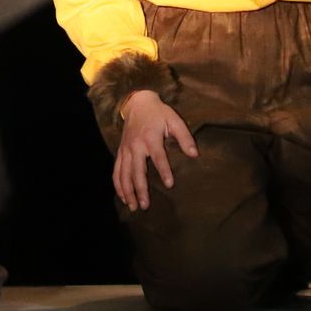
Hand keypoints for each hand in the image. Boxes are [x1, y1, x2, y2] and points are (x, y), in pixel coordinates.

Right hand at [112, 91, 197, 212]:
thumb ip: (185, 137)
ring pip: (124, 174)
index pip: (158, 157)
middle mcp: (136, 146)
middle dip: (140, 189)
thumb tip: (194, 154)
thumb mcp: (174, 120)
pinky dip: (118, 185)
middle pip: (136, 171)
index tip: (169, 185)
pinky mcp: (121, 152)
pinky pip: (117, 171)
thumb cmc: (159, 113)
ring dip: (128, 191)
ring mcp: (126, 150)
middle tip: (145, 205)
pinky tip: (123, 197)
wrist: (137, 103)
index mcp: (150, 138)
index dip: (164, 171)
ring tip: (133, 206)